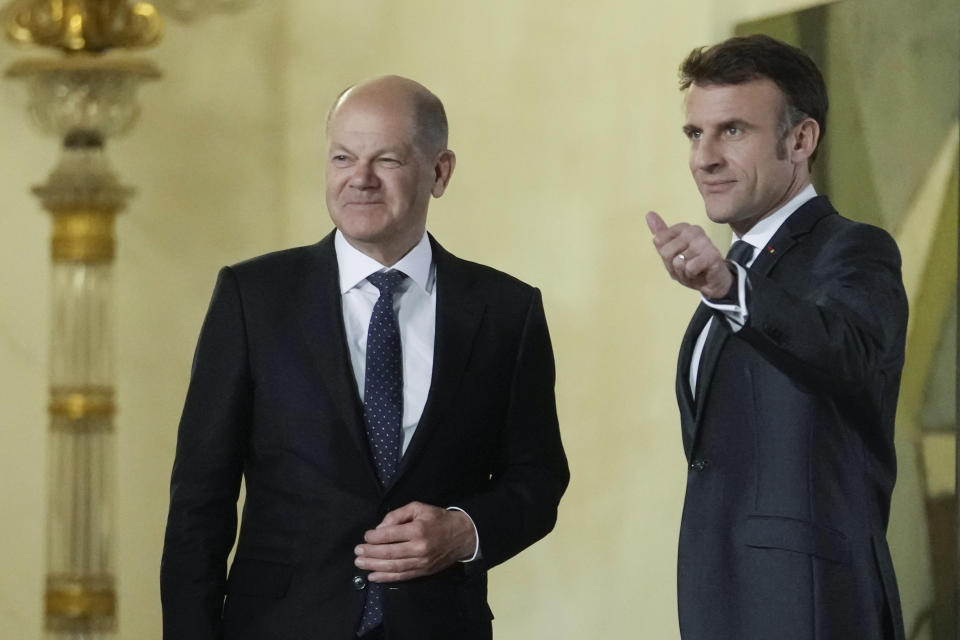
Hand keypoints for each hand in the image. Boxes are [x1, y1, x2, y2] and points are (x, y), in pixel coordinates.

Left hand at [354, 502, 476, 582]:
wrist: (462, 536)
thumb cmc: (438, 519)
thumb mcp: (419, 508)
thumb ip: (398, 515)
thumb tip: (380, 528)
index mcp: (417, 529)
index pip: (390, 535)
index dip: (374, 537)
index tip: (365, 536)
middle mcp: (419, 548)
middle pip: (389, 552)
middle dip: (370, 553)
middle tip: (357, 552)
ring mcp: (421, 562)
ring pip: (393, 567)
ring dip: (374, 566)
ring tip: (360, 563)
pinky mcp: (423, 572)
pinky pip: (401, 577)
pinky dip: (385, 578)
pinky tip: (373, 576)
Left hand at [646, 211, 732, 298]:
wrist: (711, 282)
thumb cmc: (690, 266)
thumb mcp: (671, 252)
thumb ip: (661, 234)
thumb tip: (649, 214)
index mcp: (683, 227)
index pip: (658, 240)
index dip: (665, 255)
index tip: (677, 257)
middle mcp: (694, 230)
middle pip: (666, 251)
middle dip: (672, 265)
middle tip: (685, 266)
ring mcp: (704, 242)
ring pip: (678, 262)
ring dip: (683, 273)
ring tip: (693, 270)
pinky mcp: (712, 255)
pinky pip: (689, 268)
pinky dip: (691, 275)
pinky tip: (700, 273)